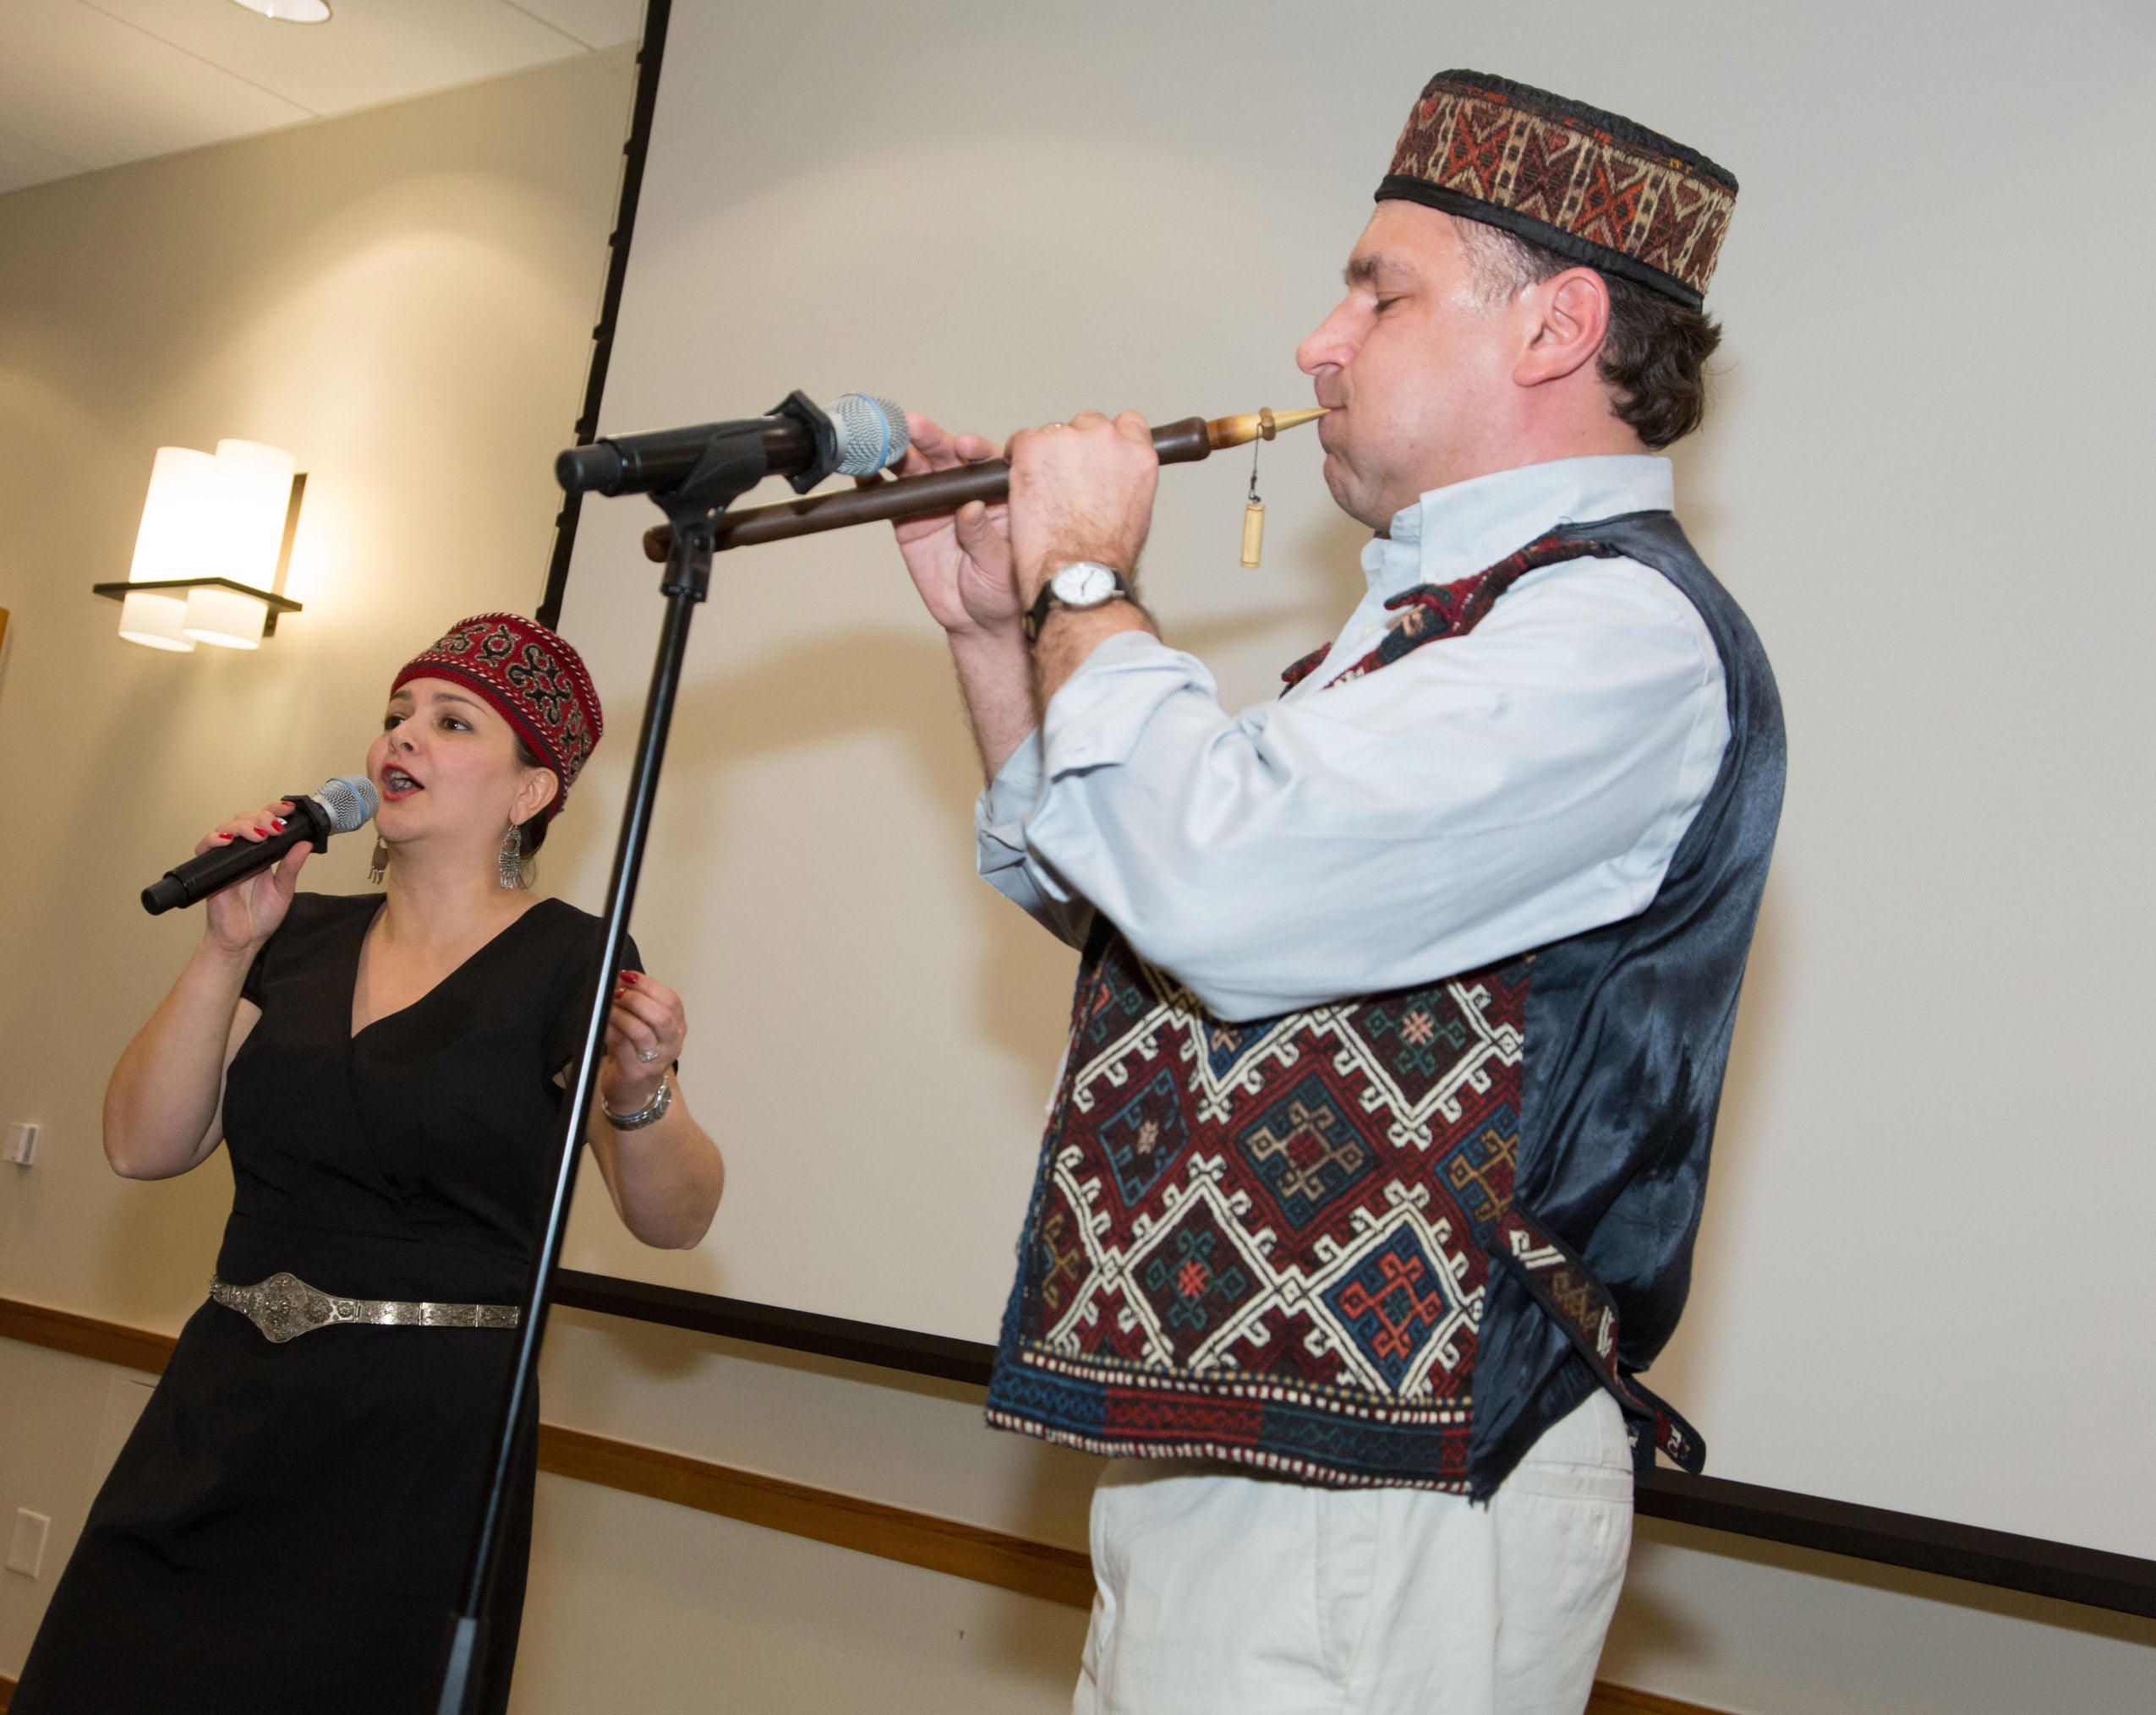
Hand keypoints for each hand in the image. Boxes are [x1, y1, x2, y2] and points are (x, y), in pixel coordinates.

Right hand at [198, 801, 306, 955]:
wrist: (242, 940)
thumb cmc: (260, 917)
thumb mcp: (283, 890)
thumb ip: (291, 867)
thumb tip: (305, 844)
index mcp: (262, 855)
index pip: (265, 823)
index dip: (274, 812)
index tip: (288, 810)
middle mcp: (243, 853)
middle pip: (244, 820)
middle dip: (260, 817)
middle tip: (275, 828)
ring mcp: (226, 860)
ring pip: (226, 828)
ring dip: (242, 826)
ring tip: (259, 835)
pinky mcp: (211, 870)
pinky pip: (205, 848)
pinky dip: (213, 840)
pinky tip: (227, 841)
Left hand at [600, 969, 684, 1112]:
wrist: (633, 1092)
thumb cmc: (637, 1054)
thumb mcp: (646, 1027)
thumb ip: (639, 1004)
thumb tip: (619, 977)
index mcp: (677, 1027)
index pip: (672, 1000)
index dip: (648, 985)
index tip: (627, 976)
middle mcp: (672, 1045)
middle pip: (662, 1016)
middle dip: (636, 999)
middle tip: (617, 993)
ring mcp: (655, 1061)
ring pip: (642, 1032)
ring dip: (621, 1015)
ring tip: (608, 1009)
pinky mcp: (635, 1073)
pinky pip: (621, 1046)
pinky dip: (610, 1030)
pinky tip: (604, 1025)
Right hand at [880, 415, 1020, 640]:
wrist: (975, 620)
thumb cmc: (1002, 591)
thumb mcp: (1000, 566)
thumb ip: (984, 536)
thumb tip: (971, 508)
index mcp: (996, 493)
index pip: (986, 462)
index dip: (974, 450)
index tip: (963, 447)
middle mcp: (965, 490)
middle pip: (947, 455)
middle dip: (930, 438)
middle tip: (912, 426)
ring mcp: (934, 501)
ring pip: (916, 468)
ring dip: (899, 452)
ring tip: (882, 442)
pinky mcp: (909, 518)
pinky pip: (891, 496)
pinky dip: (875, 482)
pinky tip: (864, 471)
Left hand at [1005, 411, 1157, 605]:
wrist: (1077, 571)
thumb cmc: (1106, 556)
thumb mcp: (1137, 512)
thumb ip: (1126, 480)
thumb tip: (1114, 476)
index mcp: (1138, 453)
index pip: (1127, 423)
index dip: (1108, 439)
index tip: (1096, 453)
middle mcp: (1108, 439)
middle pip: (1087, 424)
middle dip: (1075, 447)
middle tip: (1064, 479)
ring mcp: (1069, 439)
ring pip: (1053, 432)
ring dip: (1046, 453)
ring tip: (1043, 491)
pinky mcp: (1034, 447)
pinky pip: (1022, 440)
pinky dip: (1018, 459)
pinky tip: (1023, 486)